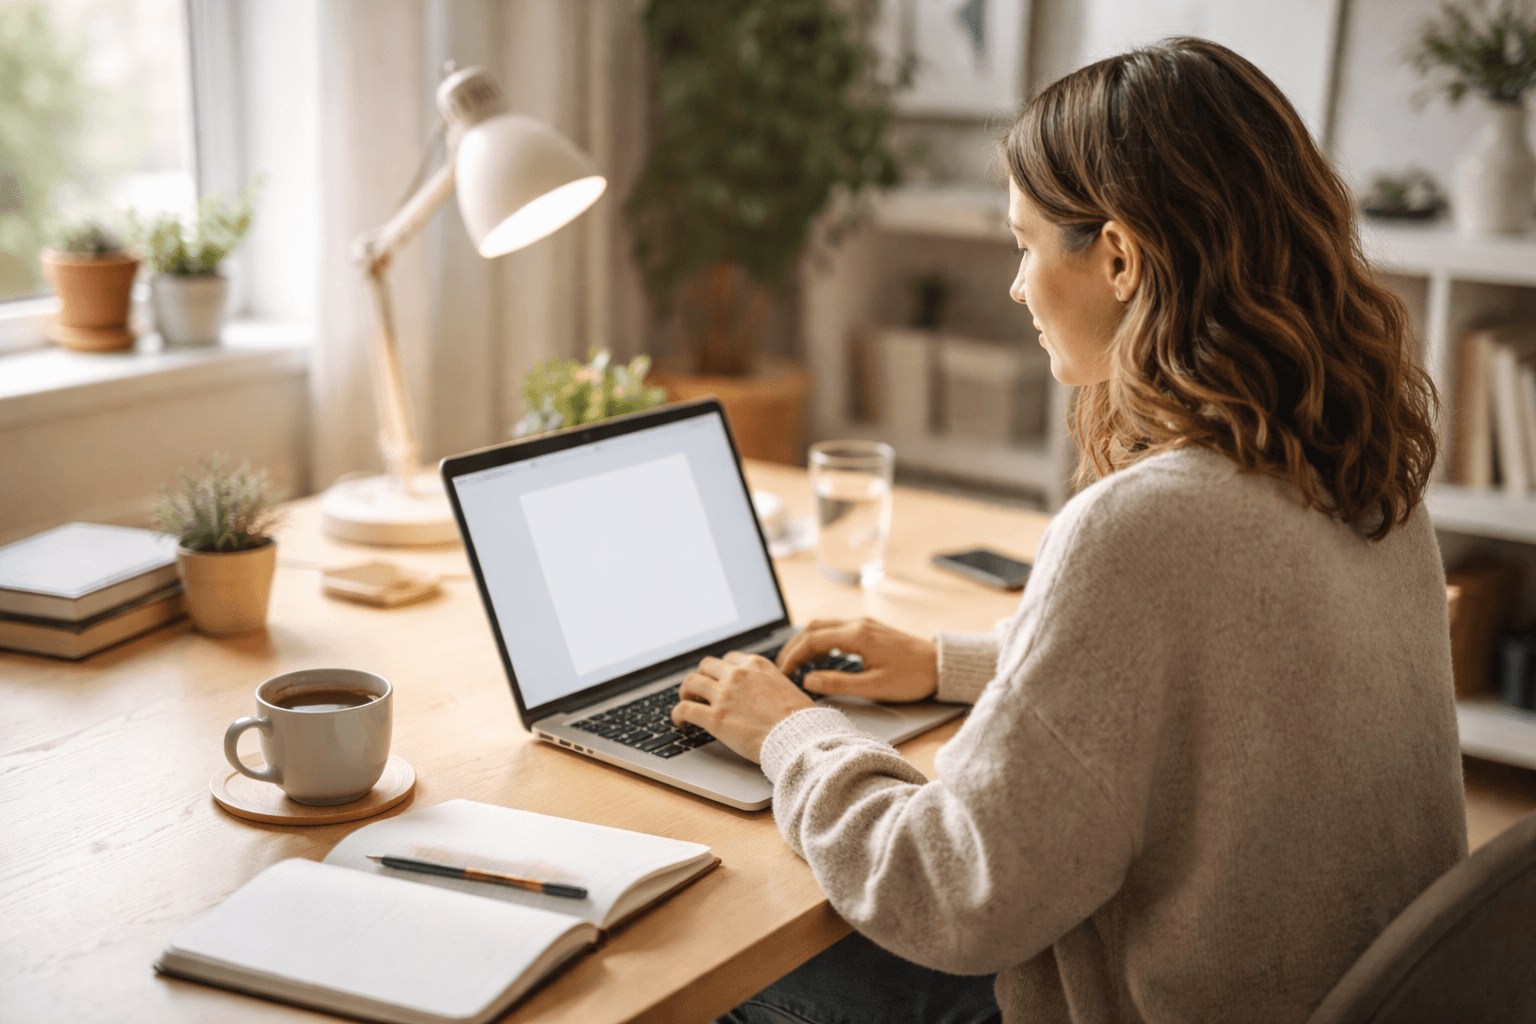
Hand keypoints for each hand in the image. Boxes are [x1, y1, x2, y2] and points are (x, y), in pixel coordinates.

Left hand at [671, 651, 814, 762]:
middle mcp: (737, 675)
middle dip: (702, 677)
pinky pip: (684, 709)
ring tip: (687, 702)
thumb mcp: (788, 687)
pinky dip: (677, 714)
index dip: (722, 670)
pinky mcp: (715, 718)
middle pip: (706, 665)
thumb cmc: (800, 719)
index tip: (720, 680)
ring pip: (691, 682)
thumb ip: (771, 682)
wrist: (799, 737)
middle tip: (701, 691)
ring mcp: (724, 695)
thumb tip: (768, 690)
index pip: (729, 659)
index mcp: (756, 664)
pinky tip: (681, 723)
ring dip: (686, 692)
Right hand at [777, 618, 937, 702]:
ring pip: (824, 626)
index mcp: (857, 636)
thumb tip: (808, 680)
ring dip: (806, 641)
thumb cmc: (913, 677)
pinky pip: (836, 629)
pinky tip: (818, 656)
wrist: (941, 665)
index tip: (782, 672)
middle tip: (782, 667)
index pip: (812, 640)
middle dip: (793, 646)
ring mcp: (864, 624)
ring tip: (795, 662)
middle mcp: (858, 624)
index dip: (792, 656)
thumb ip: (838, 683)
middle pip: (813, 628)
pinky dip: (820, 640)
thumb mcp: (874, 686)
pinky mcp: (870, 630)